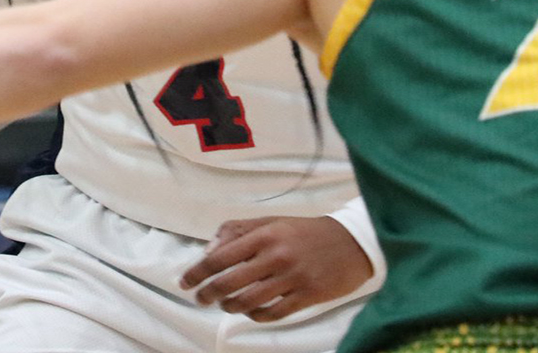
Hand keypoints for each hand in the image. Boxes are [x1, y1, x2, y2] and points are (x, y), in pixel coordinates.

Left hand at [179, 216, 374, 321]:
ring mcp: (292, 278)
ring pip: (248, 301)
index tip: (185, 282)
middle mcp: (276, 256)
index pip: (221, 256)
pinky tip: (251, 312)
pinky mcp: (307, 296)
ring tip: (225, 305)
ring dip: (230, 306)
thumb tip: (209, 251)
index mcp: (266, 235)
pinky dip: (256, 315)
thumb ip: (239, 232)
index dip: (198, 272)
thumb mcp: (273, 222)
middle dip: (208, 293)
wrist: (352, 242)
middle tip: (200, 298)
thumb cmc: (306, 232)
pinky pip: (273, 313)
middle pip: (230, 282)